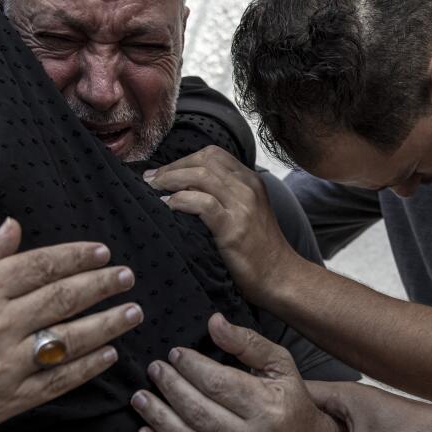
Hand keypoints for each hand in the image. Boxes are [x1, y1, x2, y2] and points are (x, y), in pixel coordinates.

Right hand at [0, 218, 142, 431]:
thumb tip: (13, 229)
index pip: (40, 266)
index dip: (77, 257)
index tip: (102, 251)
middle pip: (64, 298)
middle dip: (103, 284)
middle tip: (129, 276)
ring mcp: (2, 366)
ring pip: (69, 340)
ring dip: (107, 324)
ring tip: (133, 312)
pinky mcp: (4, 402)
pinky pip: (56, 382)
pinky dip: (87, 368)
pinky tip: (108, 355)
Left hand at [130, 313, 343, 431]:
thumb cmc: (292, 404)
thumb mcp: (280, 366)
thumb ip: (247, 342)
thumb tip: (213, 322)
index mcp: (271, 408)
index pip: (218, 384)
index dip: (190, 367)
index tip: (174, 355)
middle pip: (198, 412)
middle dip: (170, 388)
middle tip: (154, 371)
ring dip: (158, 418)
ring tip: (141, 399)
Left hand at [144, 146, 298, 304]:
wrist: (280, 277)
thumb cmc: (259, 250)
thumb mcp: (248, 212)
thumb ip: (226, 195)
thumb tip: (185, 188)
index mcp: (251, 181)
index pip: (213, 154)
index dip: (183, 160)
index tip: (163, 173)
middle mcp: (248, 187)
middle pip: (204, 160)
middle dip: (172, 168)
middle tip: (151, 181)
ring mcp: (242, 206)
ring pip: (201, 176)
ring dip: (170, 180)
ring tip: (154, 191)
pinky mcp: (234, 228)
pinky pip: (202, 204)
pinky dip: (180, 201)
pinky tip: (168, 207)